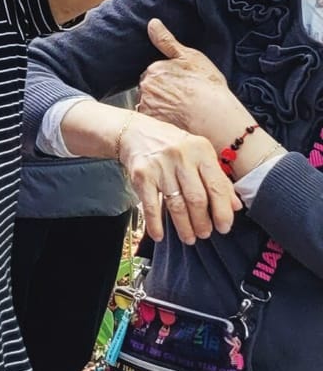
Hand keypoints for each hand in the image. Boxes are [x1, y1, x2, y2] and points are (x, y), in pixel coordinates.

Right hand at [116, 110, 237, 244]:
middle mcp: (181, 157)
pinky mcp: (141, 175)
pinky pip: (150, 205)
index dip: (222, 211)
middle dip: (203, 222)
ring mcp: (160, 166)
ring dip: (184, 226)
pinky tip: (159, 235)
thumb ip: (218, 178)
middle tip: (205, 234)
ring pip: (176, 205)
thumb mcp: (199, 155)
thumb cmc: (174, 147)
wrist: (135, 132)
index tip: (224, 227)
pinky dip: (155, 223)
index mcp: (201, 151)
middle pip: (196, 198)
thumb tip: (235, 206)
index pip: (217, 187)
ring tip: (189, 238)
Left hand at [136, 19, 254, 146]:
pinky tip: (174, 121)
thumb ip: (167, 40)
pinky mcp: (150, 122)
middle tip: (181, 99)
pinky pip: (149, 121)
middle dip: (160, 93)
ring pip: (149, 104)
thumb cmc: (207, 86)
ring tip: (179, 112)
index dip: (167, 80)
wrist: (215, 116)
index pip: (153, 74)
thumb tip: (152, 23)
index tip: (180, 86)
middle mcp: (146, 86)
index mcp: (154, 69)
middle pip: (149, 89)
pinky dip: (159, 121)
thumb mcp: (190, 57)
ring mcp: (146, 105)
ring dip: (159, 107)